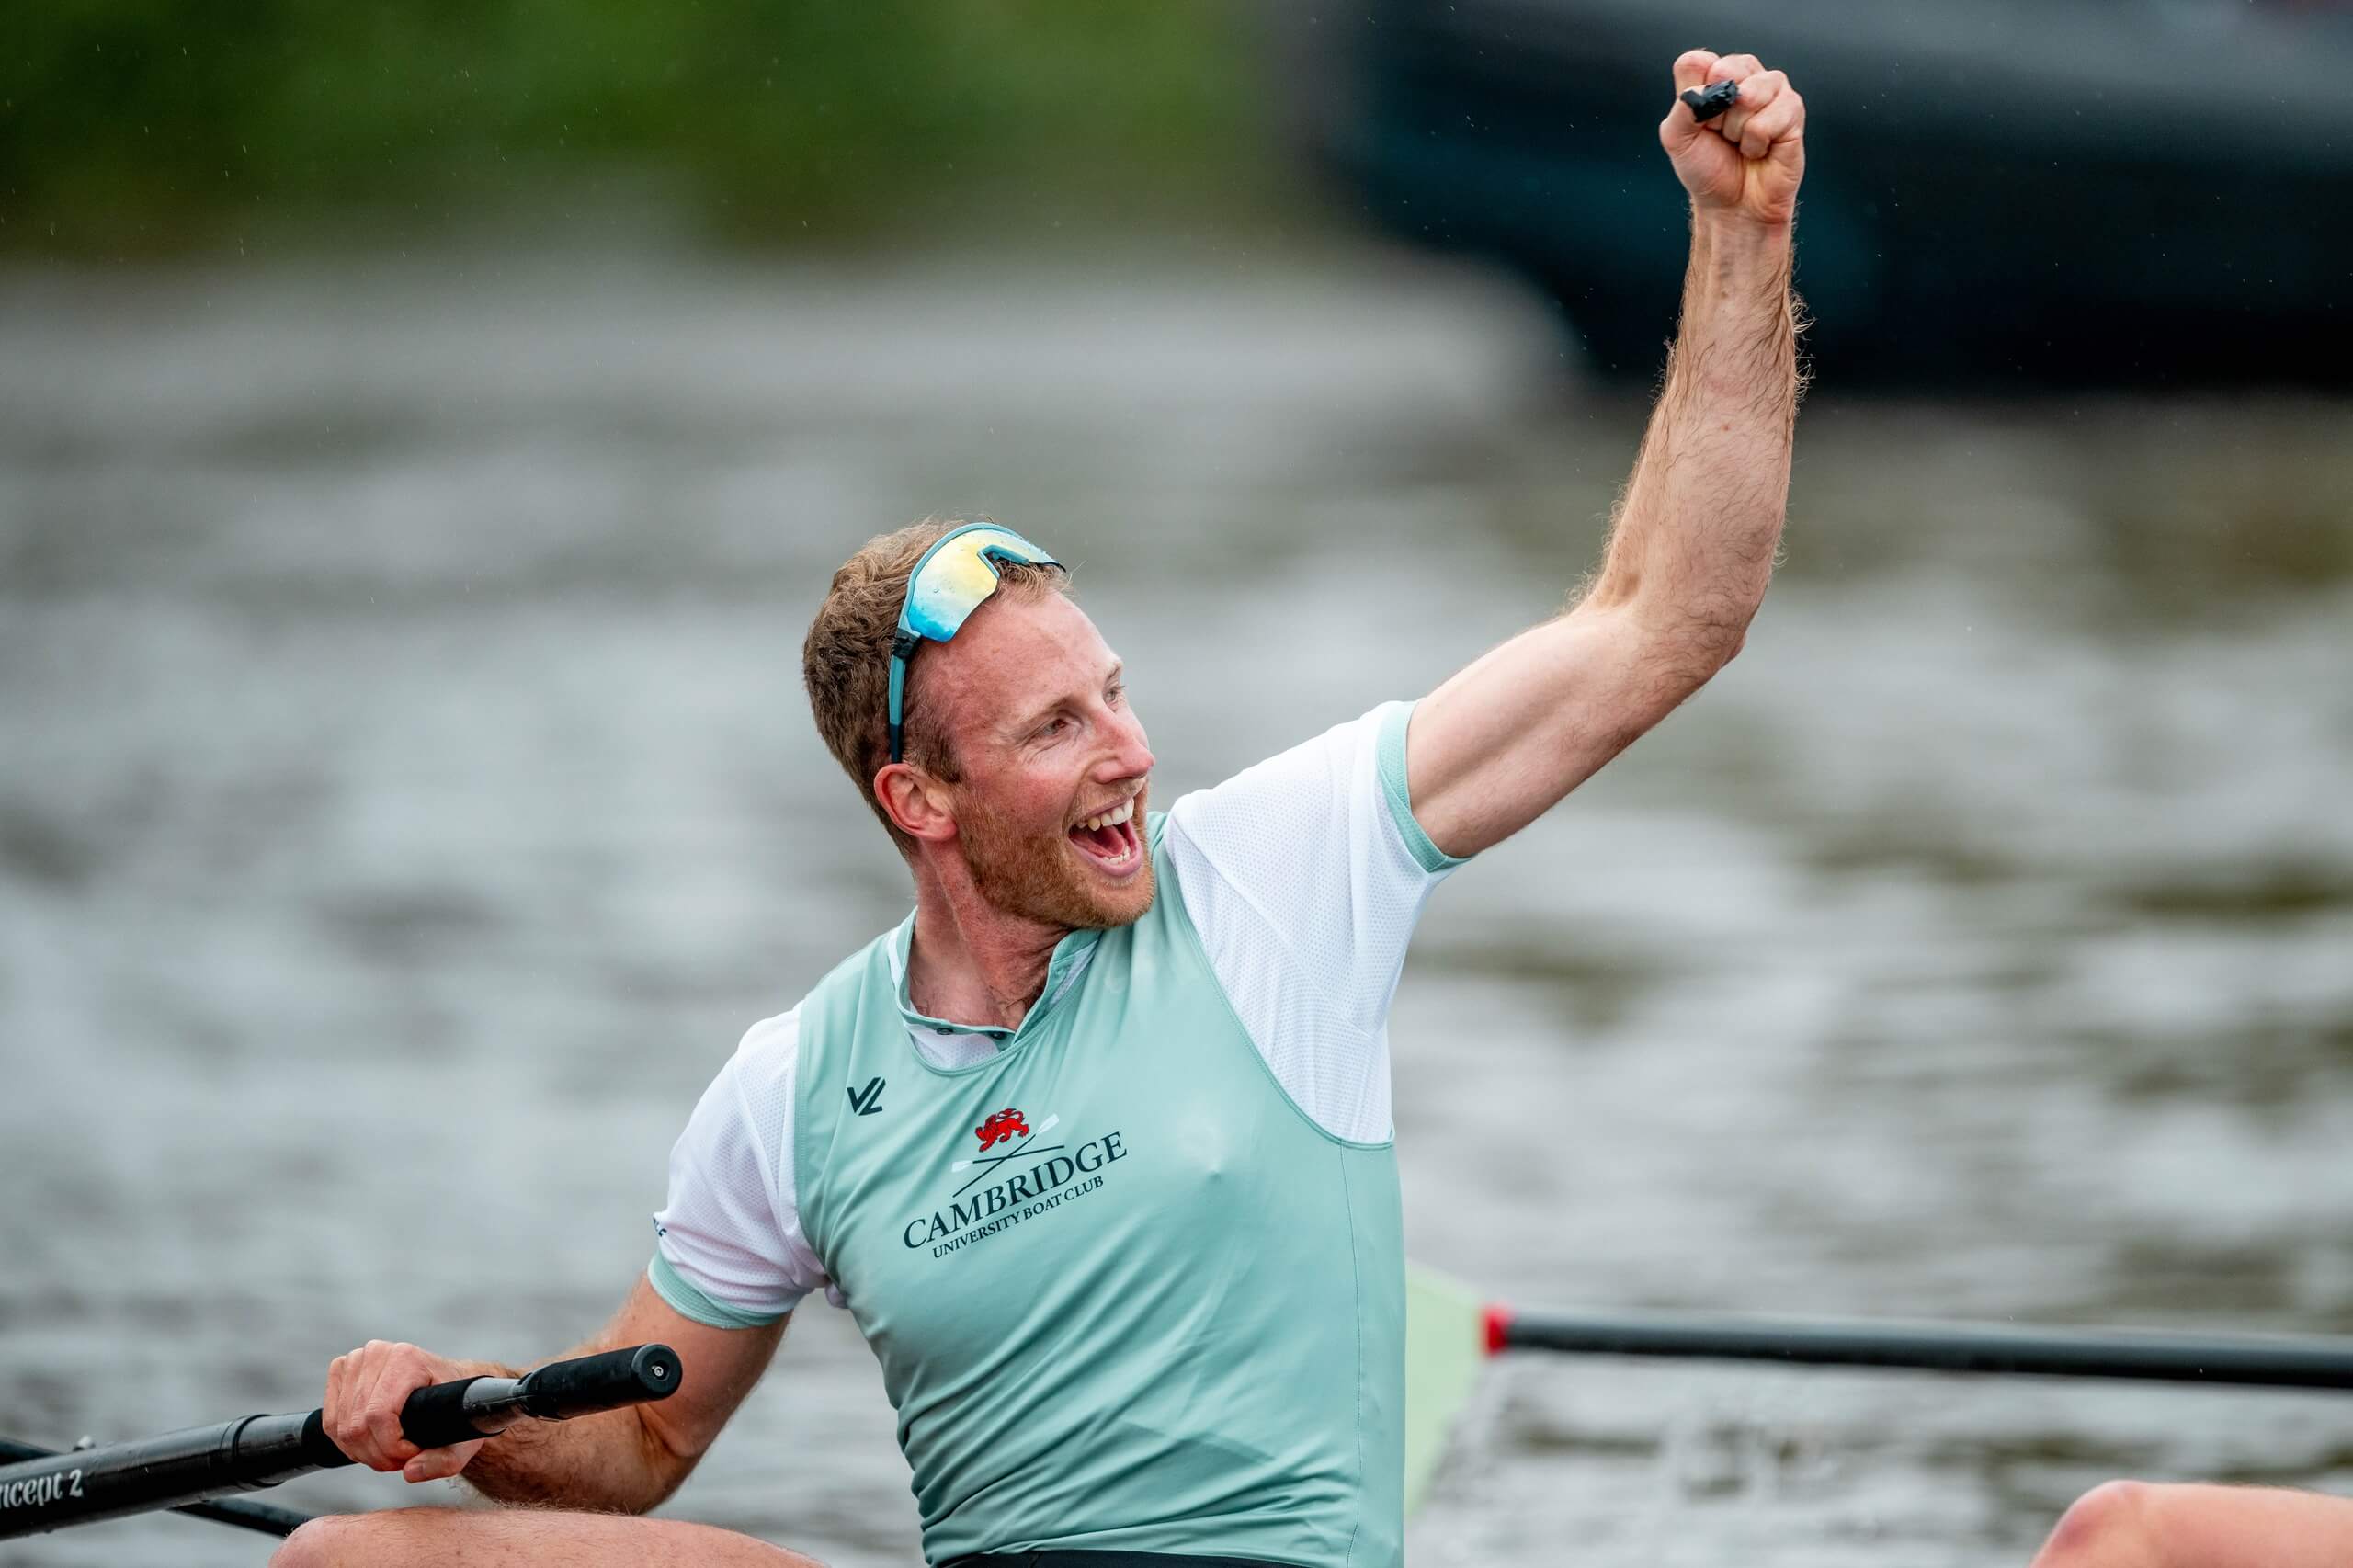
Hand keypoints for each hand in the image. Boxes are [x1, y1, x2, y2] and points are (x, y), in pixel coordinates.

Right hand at [322, 1339, 489, 1482]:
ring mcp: (355, 1360)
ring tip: (389, 1453)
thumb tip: (410, 1472)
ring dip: (362, 1452)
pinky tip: (371, 1444)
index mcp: (406, 1358)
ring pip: (340, 1428)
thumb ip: (443, 1460)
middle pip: (357, 1426)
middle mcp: (376, 1353)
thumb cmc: (454, 1406)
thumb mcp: (462, 1434)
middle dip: (378, 1455)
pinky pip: (330, 1423)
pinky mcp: (340, 1371)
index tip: (412, 1455)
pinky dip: (347, 1443)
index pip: (378, 1416)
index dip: (391, 1448)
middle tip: (401, 1460)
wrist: (445, 1383)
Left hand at [1658, 50, 1805, 227]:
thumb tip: (1706, 87)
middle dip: (1717, 113)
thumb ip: (1682, 106)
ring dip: (1738, 129)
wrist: (1733, 205)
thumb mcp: (1677, 139)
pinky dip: (1756, 143)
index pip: (1698, 62)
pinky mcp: (1793, 110)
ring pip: (1749, 94)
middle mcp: (1745, 77)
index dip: (1696, 95)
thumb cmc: (1708, 169)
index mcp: (1715, 77)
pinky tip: (1759, 150)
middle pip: (1725, 70)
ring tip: (1740, 142)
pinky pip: (1768, 118)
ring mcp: (1772, 90)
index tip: (1700, 122)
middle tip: (1721, 134)